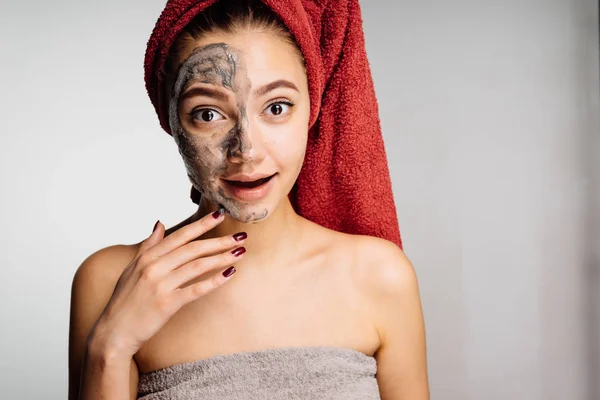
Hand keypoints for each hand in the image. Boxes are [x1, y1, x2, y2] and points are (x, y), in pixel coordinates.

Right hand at [89, 208, 245, 358]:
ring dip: (221, 257)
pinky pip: (196, 289)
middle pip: (193, 248)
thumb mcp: (132, 268)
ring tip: (240, 252)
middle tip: (241, 236)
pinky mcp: (166, 304)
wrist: (113, 332)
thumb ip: (149, 245)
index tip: (221, 214)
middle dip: (219, 241)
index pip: (180, 236)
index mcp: (147, 257)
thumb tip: (160, 223)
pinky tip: (230, 273)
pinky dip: (214, 281)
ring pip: (197, 265)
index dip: (202, 224)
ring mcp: (160, 285)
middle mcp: (154, 267)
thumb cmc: (124, 301)